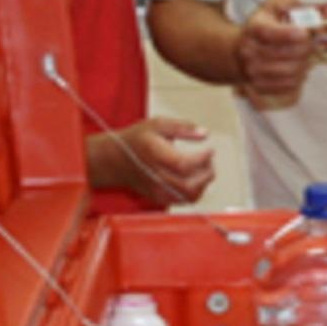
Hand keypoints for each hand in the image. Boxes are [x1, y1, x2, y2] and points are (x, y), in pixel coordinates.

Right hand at [88, 116, 215, 205]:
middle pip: (189, 185)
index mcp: (155, 155)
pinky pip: (183, 201)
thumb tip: (205, 133)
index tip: (210, 151)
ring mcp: (157, 190)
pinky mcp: (159, 198)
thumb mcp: (158, 124)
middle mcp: (156, 176)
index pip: (184, 164)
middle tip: (209, 161)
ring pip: (189, 196)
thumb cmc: (137, 140)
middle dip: (207, 173)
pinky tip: (195, 179)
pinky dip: (195, 192)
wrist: (116, 159)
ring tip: (204, 170)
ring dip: (203, 184)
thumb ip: (183, 127)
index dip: (203, 159)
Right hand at [235, 0, 314, 97]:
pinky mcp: (260, 86)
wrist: (238, 53)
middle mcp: (250, 51)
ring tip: (306, 57)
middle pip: (285, 54)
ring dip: (305, 64)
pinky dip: (299, 78)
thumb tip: (297, 4)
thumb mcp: (270, 8)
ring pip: (289, 71)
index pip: (270, 32)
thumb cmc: (262, 28)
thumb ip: (285, 1)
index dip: (288, 34)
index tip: (305, 32)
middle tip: (312, 44)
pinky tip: (299, 69)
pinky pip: (288, 86)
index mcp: (254, 29)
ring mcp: (253, 71)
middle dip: (306, 48)